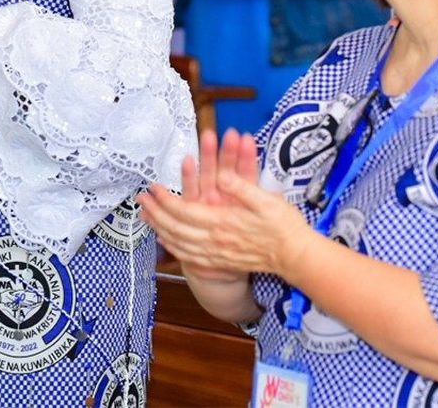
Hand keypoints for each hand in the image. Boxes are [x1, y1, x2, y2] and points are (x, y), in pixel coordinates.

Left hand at [139, 129, 313, 280]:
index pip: (184, 211)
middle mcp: (215, 241)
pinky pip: (189, 256)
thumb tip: (222, 177)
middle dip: (155, 213)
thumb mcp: (265, 200)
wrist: (296, 256)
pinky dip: (174, 247)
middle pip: (175, 228)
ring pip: (178, 243)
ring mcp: (217, 254)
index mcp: (223, 223)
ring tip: (146, 217)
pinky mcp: (221, 261)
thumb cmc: (283, 226)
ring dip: (159, 229)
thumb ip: (241, 187)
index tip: (152, 188)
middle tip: (141, 200)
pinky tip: (167, 241)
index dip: (165, 200)